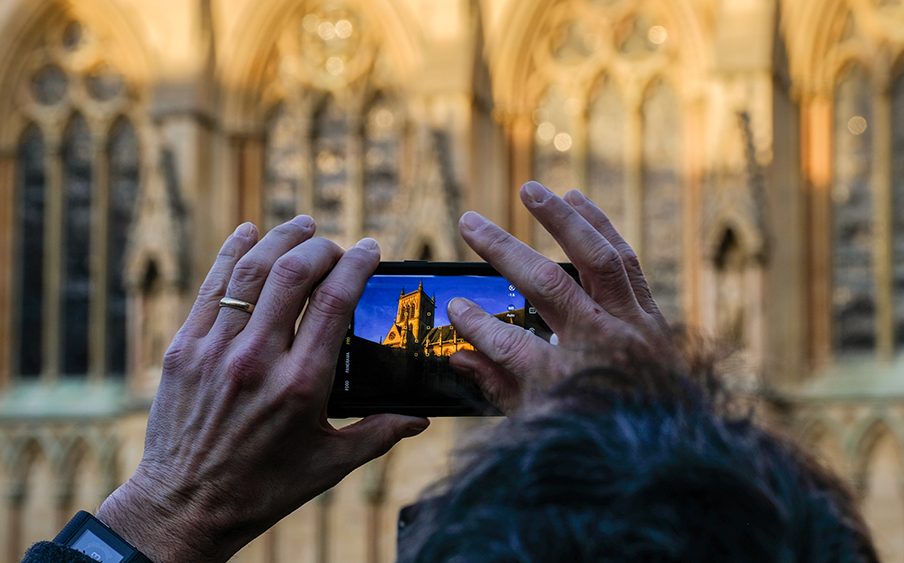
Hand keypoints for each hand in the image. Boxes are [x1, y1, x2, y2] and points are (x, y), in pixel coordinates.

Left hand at [95, 217, 428, 562]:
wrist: (183, 507)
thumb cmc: (262, 488)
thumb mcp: (329, 465)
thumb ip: (379, 434)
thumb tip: (420, 418)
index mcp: (301, 384)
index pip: (335, 301)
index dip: (356, 264)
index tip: (369, 249)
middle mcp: (258, 359)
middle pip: (293, 273)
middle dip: (321, 246)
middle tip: (336, 244)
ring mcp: (216, 350)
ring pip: (251, 270)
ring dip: (280, 238)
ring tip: (301, 225)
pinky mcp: (185, 350)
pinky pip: (210, 286)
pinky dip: (231, 253)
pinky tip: (247, 233)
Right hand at [448, 181, 679, 413]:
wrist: (671, 443)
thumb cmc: (596, 431)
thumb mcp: (542, 420)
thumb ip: (499, 385)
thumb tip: (458, 356)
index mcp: (572, 383)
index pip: (512, 348)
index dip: (477, 327)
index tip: (454, 305)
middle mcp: (605, 346)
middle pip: (550, 287)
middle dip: (504, 252)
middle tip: (470, 222)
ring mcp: (633, 324)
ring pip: (597, 258)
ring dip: (562, 219)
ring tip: (530, 191)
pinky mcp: (650, 311)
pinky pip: (625, 259)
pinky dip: (601, 225)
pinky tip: (577, 199)